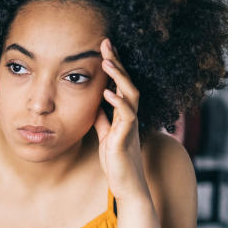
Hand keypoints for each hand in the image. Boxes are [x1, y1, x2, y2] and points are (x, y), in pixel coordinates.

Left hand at [93, 38, 150, 204]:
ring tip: (107, 62)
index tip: (103, 47)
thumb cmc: (117, 161)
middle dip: (116, 62)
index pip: (120, 83)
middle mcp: (130, 115)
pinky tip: (107, 92)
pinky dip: (118, 103)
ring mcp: (130, 125)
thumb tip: (96, 103)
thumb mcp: (106, 134)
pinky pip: (126, 116)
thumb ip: (103, 118)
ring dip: (119, 77)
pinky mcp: (127, 138)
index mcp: (124, 113)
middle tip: (106, 43)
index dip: (113, 65)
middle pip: (127, 82)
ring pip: (130, 94)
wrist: (127, 185)